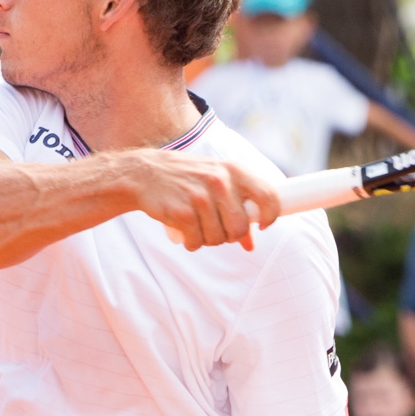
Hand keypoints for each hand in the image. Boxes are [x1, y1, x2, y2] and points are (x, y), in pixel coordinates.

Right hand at [131, 154, 280, 250]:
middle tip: (216, 228)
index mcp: (233, 170)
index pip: (268, 195)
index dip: (270, 215)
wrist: (144, 173)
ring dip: (207, 239)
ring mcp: (200, 197)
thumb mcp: (215, 183)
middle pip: (240, 228)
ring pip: (218, 239)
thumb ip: (237, 208)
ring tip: (196, 224)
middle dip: (229, 235)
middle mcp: (219, 181)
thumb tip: (251, 245)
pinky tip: (184, 230)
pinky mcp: (182, 213)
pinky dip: (191, 242)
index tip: (261, 225)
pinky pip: (197, 242)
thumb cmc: (186, 179)